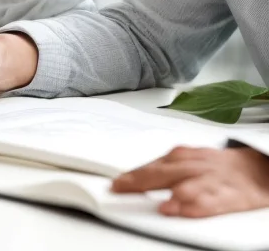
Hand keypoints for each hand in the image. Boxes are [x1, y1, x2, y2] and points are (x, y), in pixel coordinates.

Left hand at [112, 145, 268, 216]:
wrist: (254, 168)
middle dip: (140, 182)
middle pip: (161, 174)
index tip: (114, 185)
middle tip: (121, 189)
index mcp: (178, 156)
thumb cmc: (214, 166)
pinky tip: (186, 209)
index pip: (148, 167)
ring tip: (158, 204)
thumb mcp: (186, 161)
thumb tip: (132, 178)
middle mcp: (191, 165)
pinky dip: (197, 206)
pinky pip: (211, 202)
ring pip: (187, 186)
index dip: (130, 176)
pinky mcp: (228, 196)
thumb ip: (162, 169)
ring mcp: (209, 180)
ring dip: (172, 195)